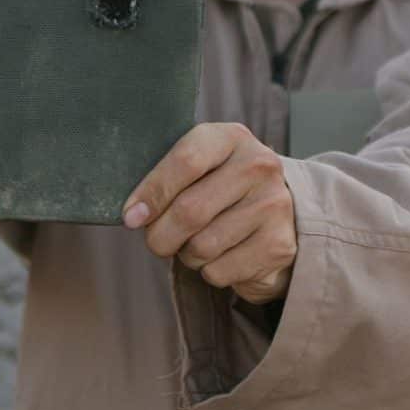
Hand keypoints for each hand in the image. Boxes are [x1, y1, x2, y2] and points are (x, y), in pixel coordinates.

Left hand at [122, 123, 297, 304]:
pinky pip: (220, 271)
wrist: (278, 214)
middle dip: (160, 235)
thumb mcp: (200, 167)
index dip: (152, 192)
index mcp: (232, 138)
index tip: (131, 216)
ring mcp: (273, 205)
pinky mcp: (278, 245)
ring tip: (195, 243)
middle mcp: (259, 166)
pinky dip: (208, 271)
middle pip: (190, 210)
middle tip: (156, 241)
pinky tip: (221, 255)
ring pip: (202, 246)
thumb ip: (167, 177)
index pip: (186, 161)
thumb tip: (133, 213)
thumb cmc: (220, 186)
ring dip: (186, 255)